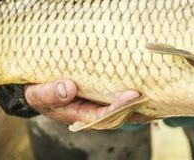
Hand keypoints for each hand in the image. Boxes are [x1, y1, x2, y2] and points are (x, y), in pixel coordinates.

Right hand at [24, 79, 150, 124]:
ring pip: (122, 102)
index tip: (132, 95)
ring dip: (139, 97)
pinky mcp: (101, 88)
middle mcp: (93, 109)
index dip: (119, 106)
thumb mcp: (38, 94)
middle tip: (152, 91)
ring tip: (158, 87)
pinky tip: (148, 78)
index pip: (104, 115)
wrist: (35, 85)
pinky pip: (118, 89)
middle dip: (136, 103)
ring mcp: (98, 100)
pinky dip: (132, 86)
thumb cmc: (38, 91)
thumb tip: (68, 88)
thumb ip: (51, 94)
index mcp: (80, 115)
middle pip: (120, 111)